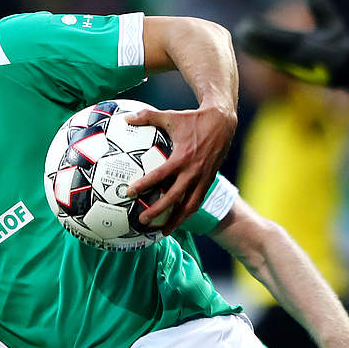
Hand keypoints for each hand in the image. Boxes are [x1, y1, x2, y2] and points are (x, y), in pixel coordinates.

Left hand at [125, 104, 236, 231]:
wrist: (223, 122)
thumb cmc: (194, 118)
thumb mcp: (171, 116)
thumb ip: (148, 117)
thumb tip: (125, 117)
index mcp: (182, 157)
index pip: (160, 175)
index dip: (144, 184)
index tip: (130, 192)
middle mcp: (194, 171)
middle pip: (174, 197)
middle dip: (158, 211)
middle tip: (143, 220)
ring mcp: (203, 178)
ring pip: (190, 205)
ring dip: (176, 220)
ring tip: (163, 231)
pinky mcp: (209, 180)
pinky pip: (197, 200)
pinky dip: (187, 211)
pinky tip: (178, 219)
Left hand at [237, 0, 348, 96]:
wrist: (348, 75)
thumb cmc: (342, 48)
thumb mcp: (335, 26)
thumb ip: (322, 8)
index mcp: (307, 47)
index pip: (280, 37)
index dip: (263, 30)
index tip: (250, 21)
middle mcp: (296, 58)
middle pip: (269, 48)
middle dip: (254, 39)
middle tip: (240, 28)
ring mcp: (293, 67)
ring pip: (268, 57)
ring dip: (254, 48)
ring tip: (241, 38)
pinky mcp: (291, 72)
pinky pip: (272, 62)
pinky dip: (260, 55)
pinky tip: (250, 49)